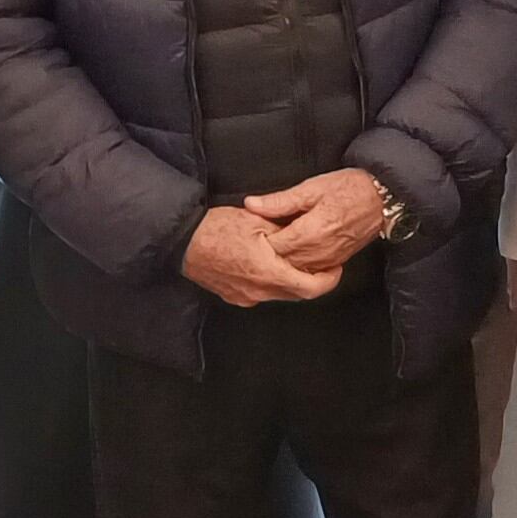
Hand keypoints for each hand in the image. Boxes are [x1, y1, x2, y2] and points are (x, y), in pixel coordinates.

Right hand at [181, 206, 341, 306]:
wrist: (180, 241)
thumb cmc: (215, 228)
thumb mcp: (255, 220)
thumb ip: (284, 231)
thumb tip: (303, 237)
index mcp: (268, 273)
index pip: (311, 288)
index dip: (328, 280)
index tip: (335, 268)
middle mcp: (259, 292)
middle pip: (296, 293)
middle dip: (310, 278)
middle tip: (317, 261)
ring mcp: (244, 297)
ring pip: (278, 293)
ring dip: (289, 280)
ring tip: (291, 260)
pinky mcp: (233, 296)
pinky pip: (260, 293)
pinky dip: (270, 282)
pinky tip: (266, 265)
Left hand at [244, 168, 390, 273]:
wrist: (383, 197)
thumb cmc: (349, 188)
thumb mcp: (311, 188)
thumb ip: (280, 201)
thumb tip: (252, 204)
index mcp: (311, 231)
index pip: (274, 246)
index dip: (259, 241)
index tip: (249, 234)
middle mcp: (320, 250)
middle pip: (283, 262)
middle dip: (268, 254)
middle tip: (255, 244)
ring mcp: (330, 259)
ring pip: (297, 270)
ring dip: (283, 263)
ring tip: (271, 250)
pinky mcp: (337, 261)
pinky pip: (312, 271)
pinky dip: (299, 266)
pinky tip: (292, 256)